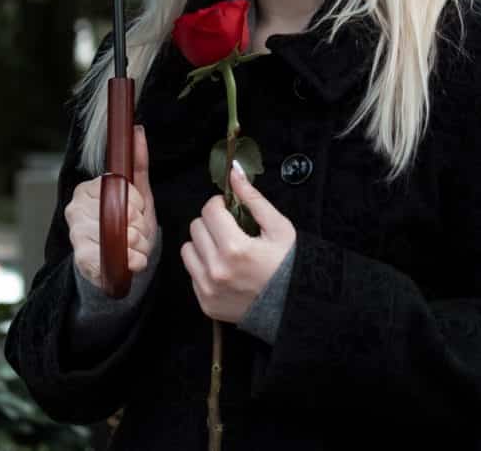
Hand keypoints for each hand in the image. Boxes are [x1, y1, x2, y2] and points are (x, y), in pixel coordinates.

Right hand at [67, 124, 159, 290]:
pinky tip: (129, 260)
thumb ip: (137, 162)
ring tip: (132, 246)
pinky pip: (117, 257)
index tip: (136, 210)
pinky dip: (132, 261)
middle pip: (120, 213)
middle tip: (134, 231)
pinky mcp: (81, 259)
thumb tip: (137, 131)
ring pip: (121, 236)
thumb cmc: (126, 225)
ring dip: (138, 244)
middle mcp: (74, 210)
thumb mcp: (137, 193)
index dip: (136, 202)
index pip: (119, 188)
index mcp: (85, 190)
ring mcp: (76, 234)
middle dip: (139, 225)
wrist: (116, 264)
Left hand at [182, 161, 296, 323]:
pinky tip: (223, 268)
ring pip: (188, 249)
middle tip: (228, 229)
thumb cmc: (288, 264)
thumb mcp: (278, 227)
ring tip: (223, 249)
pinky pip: (191, 273)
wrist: (292, 307)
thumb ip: (253, 199)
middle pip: (195, 227)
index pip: (209, 210)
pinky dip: (203, 266)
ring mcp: (208, 289)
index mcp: (235, 248)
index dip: (220, 205)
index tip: (229, 210)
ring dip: (203, 244)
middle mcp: (216, 269)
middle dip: (211, 222)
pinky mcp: (204, 303)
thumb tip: (234, 172)